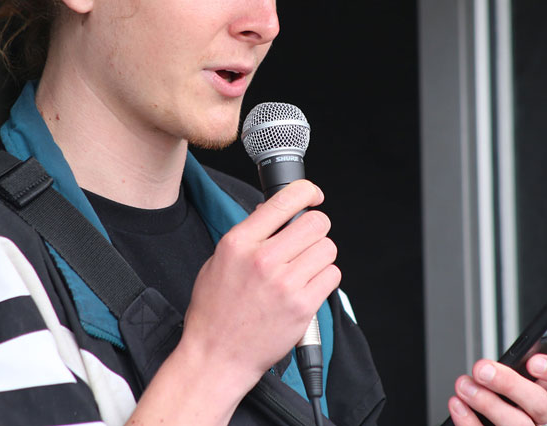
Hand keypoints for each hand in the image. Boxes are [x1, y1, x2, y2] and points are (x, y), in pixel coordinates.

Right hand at [178, 179, 340, 391]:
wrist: (216, 356)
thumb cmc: (214, 311)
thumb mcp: (218, 261)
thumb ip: (248, 235)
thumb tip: (272, 210)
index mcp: (239, 242)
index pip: (284, 201)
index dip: (308, 191)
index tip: (314, 195)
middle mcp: (263, 259)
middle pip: (315, 222)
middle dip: (316, 228)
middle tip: (307, 241)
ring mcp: (284, 283)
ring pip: (327, 248)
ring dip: (321, 255)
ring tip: (304, 268)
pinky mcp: (302, 306)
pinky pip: (332, 275)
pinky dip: (325, 278)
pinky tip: (308, 286)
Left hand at [447, 337, 546, 425]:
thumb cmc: (522, 405)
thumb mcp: (539, 382)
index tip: (534, 361)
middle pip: (542, 406)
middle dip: (510, 384)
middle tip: (483, 368)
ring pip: (517, 425)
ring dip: (486, 402)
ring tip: (465, 385)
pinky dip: (470, 421)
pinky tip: (458, 405)